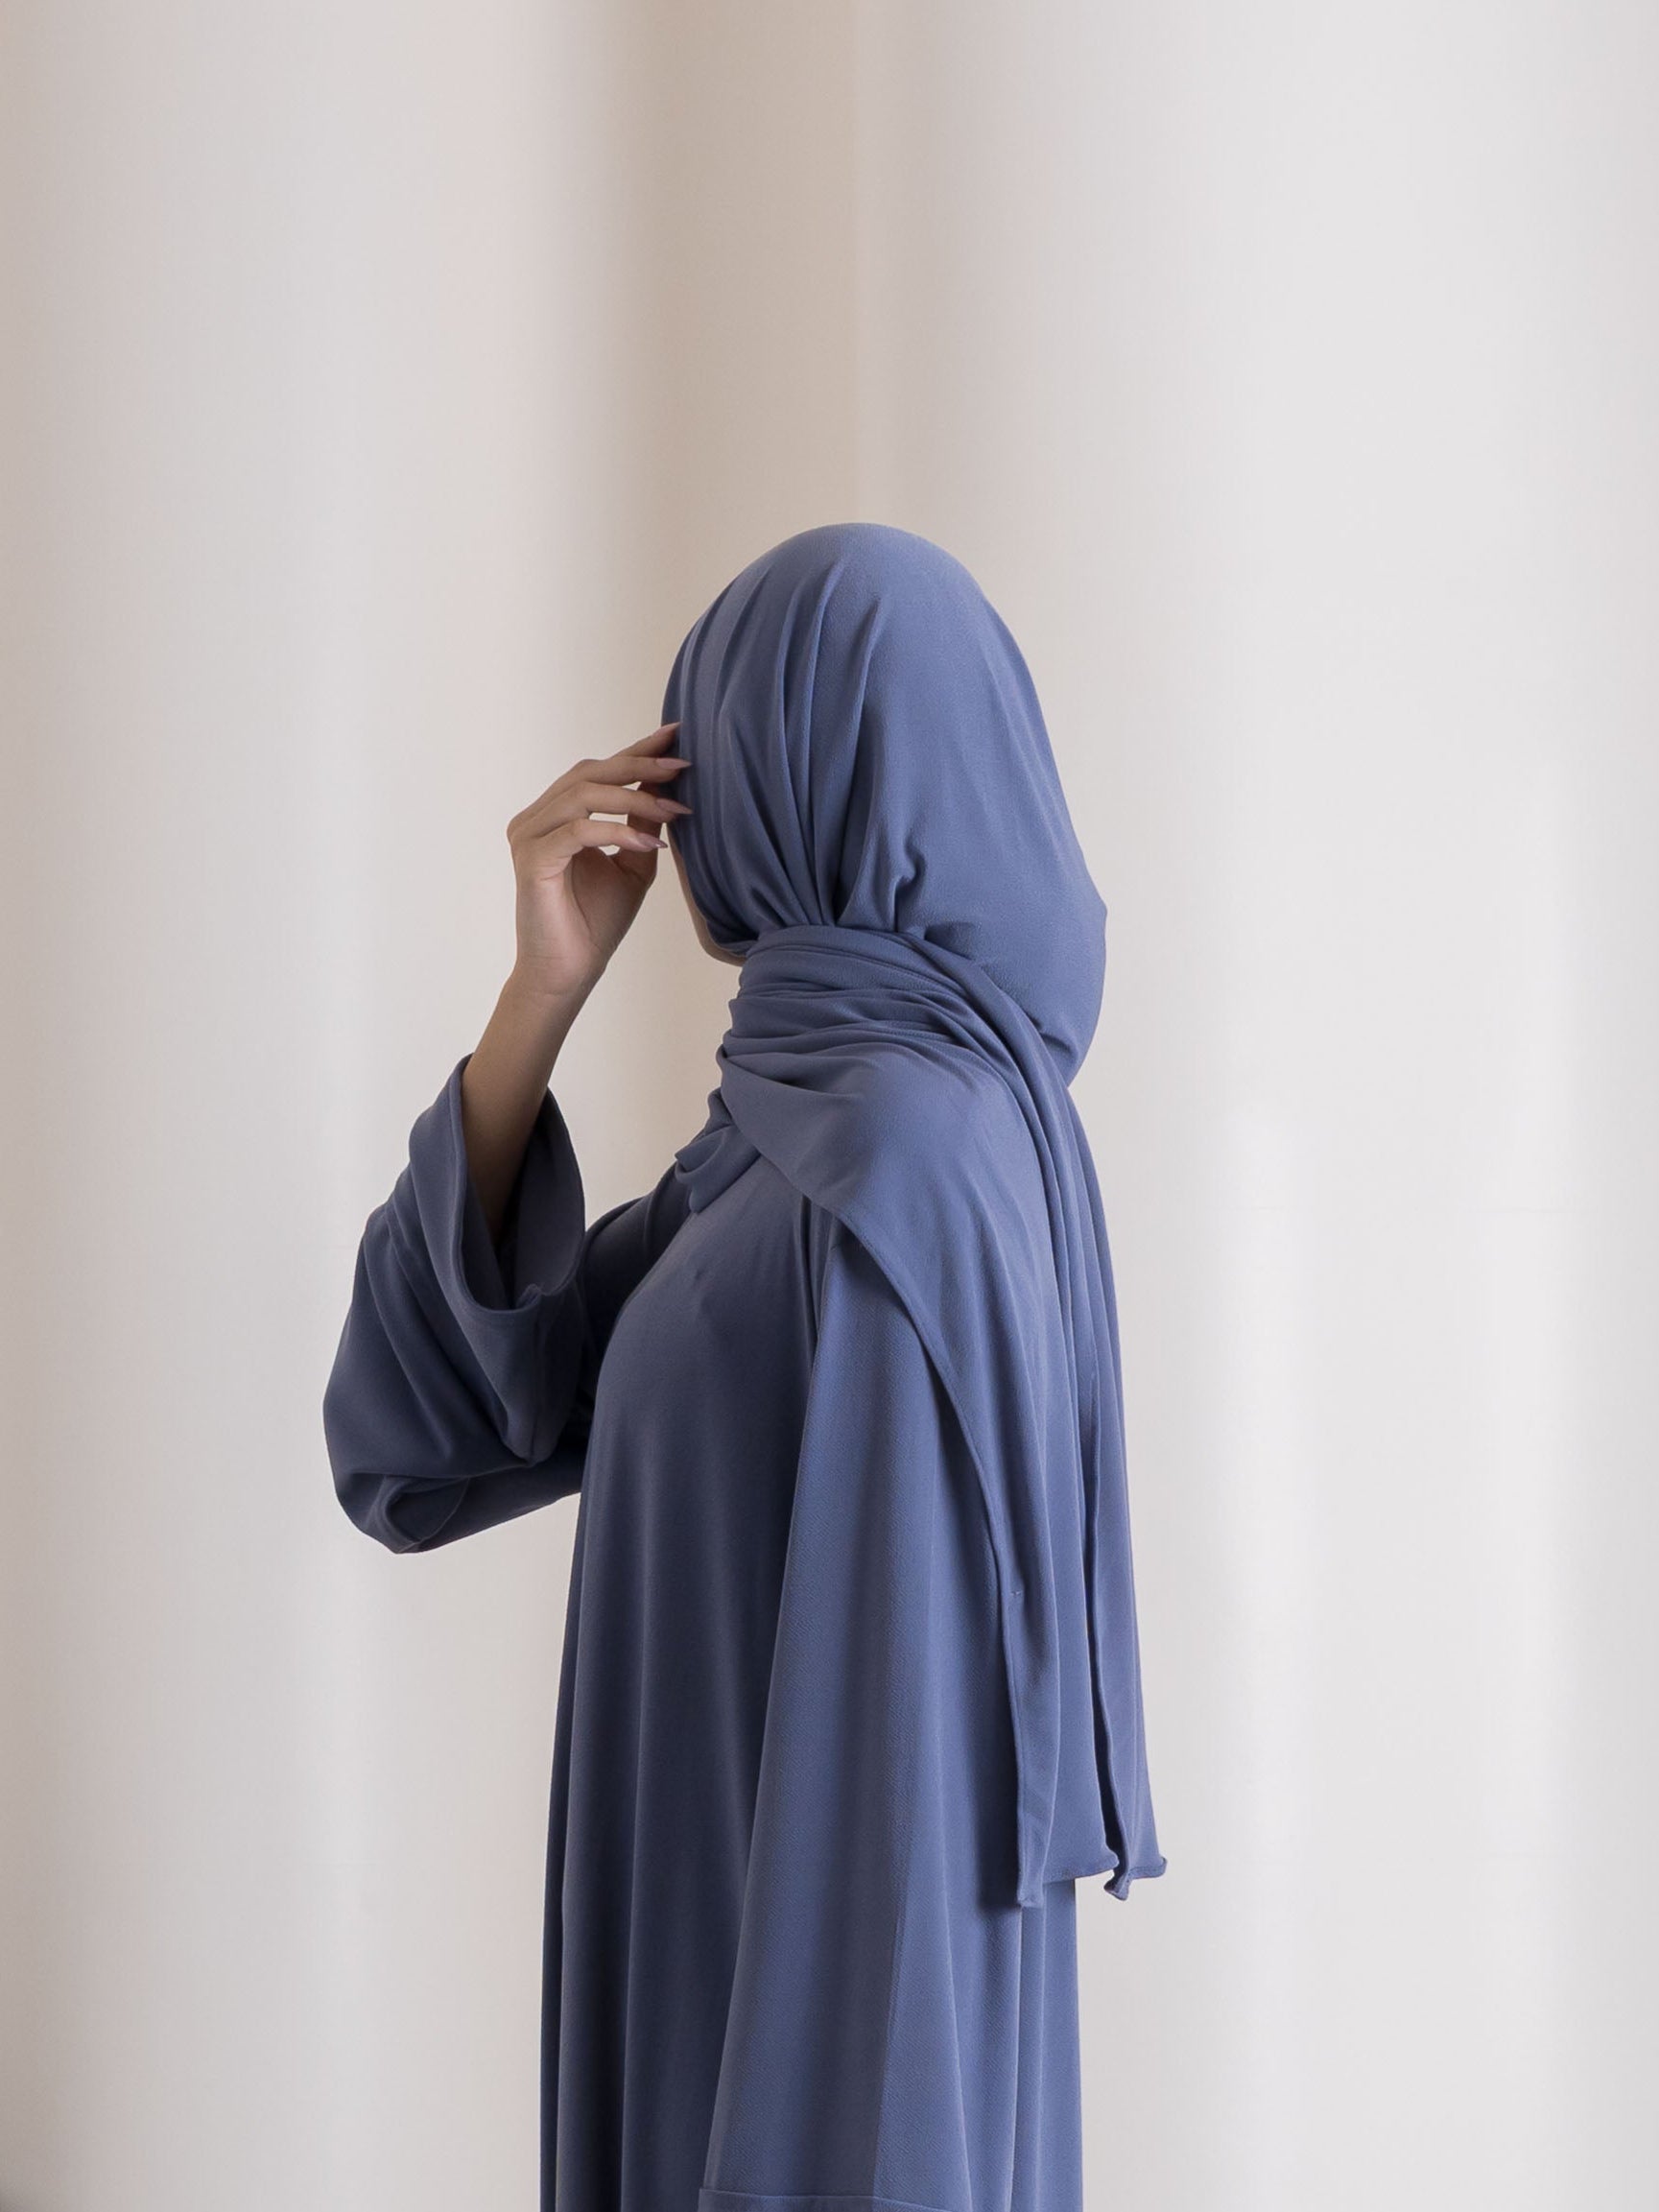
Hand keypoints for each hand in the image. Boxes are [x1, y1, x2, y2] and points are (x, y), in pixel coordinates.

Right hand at [504, 722, 690, 1005]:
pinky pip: (577, 831)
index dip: (635, 749)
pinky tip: (650, 842)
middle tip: (681, 764)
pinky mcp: (531, 860)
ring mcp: (529, 837)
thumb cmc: (596, 921)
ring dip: (635, 798)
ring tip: (674, 809)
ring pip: (583, 796)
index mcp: (555, 815)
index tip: (675, 733)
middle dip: (639, 764)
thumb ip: (642, 822)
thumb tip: (665, 782)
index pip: (597, 771)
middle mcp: (536, 819)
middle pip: (589, 772)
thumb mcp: (633, 863)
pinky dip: (616, 831)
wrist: (569, 972)